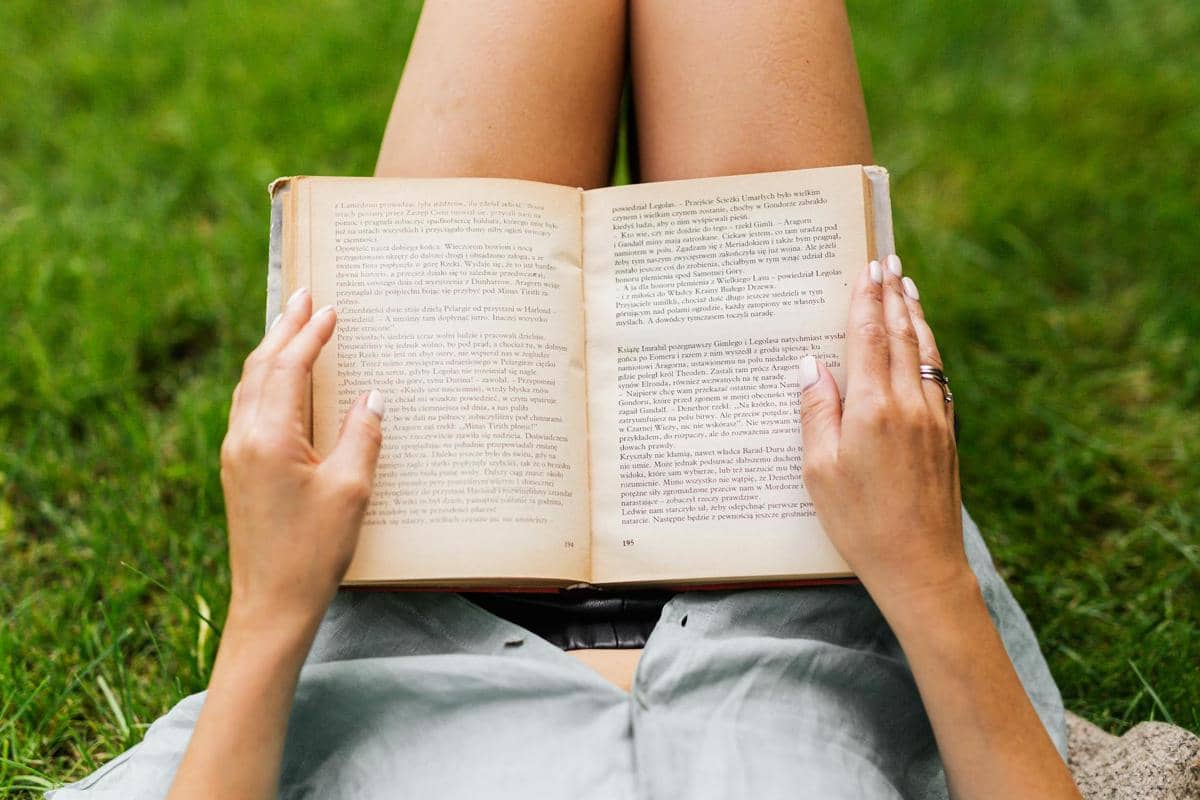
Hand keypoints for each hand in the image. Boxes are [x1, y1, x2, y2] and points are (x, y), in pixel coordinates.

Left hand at [220, 288, 384, 631]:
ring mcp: (236, 455)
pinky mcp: (239, 472)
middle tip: (303, 296)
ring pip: (250, 387)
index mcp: (269, 437)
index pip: (288, 369)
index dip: (310, 336)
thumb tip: (371, 397)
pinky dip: (266, 382)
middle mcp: (244, 438)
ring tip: (291, 327)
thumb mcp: (351, 490)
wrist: (271, 604)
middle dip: (284, 329)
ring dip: (271, 352)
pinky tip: (280, 383)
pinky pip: (248, 409)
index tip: (330, 309)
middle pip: (260, 368)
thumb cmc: (313, 551)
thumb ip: (362, 436)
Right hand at [799, 255, 966, 614]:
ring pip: (925, 353)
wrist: (921, 566)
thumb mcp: (819, 471)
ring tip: (908, 287)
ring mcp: (933, 419)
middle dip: (892, 296)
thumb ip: (817, 412)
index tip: (868, 268)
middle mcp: (908, 405)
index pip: (868, 339)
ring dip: (915, 316)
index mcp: (872, 409)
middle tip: (888, 262)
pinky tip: (925, 344)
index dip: (866, 300)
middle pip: (900, 336)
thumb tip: (811, 365)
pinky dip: (928, 350)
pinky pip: (937, 378)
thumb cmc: (859, 523)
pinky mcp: (947, 437)